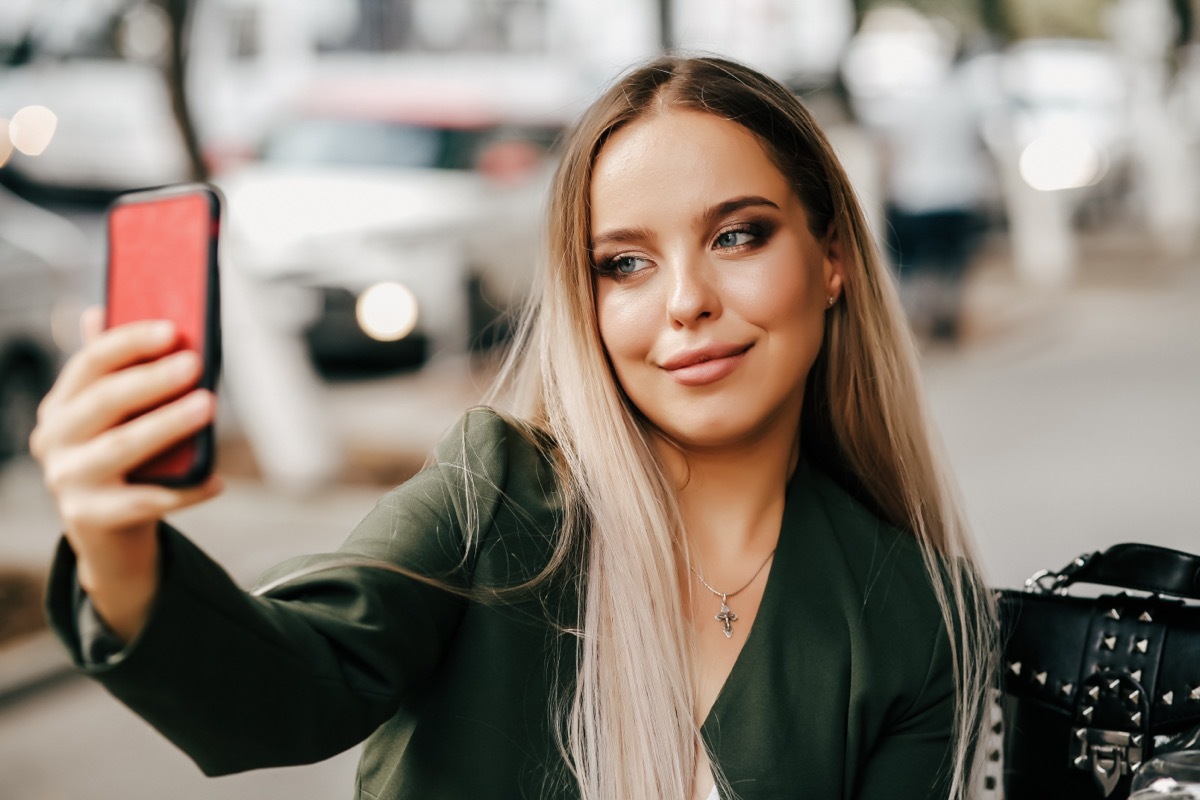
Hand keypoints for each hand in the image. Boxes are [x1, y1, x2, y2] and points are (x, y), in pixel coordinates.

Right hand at [29, 307, 223, 641]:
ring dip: (167, 425)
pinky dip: (185, 490)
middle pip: (103, 402)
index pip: (90, 363)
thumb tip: (108, 308)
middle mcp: (54, 439)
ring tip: (209, 406)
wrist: (106, 529)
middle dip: (150, 380)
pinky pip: (145, 501)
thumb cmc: (121, 455)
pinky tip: (217, 479)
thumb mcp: (115, 413)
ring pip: (121, 448)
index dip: (129, 342)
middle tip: (195, 364)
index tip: (172, 329)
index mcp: (61, 404)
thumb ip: (118, 368)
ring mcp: (68, 480)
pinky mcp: (91, 517)